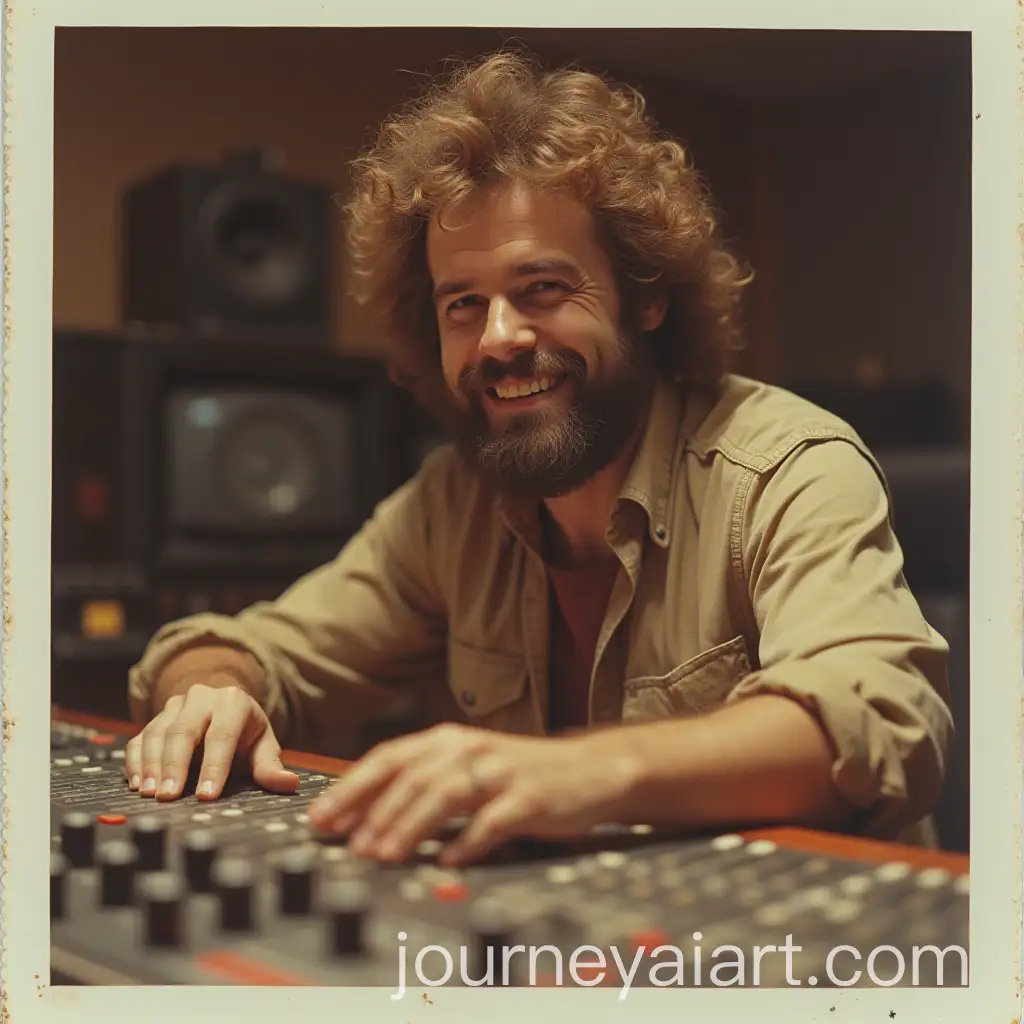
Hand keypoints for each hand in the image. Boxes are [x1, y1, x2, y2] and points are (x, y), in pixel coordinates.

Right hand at [123, 682, 298, 800]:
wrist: (223, 707)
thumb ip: (270, 766)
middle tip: (169, 797)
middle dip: (175, 766)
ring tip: (150, 794)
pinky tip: (137, 784)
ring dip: (151, 766)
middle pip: (183, 731)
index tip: (207, 794)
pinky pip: (139, 738)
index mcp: (233, 702)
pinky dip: (136, 762)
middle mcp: (201, 698)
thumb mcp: (262, 746)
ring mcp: (175, 706)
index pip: (221, 735)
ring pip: (157, 733)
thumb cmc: (245, 732)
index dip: (214, 766)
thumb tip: (289, 783)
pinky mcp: (155, 718)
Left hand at [306, 723, 636, 865]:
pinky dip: (468, 841)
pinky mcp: (531, 797)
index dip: (353, 788)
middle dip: (374, 811)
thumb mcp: (467, 767)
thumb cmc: (518, 773)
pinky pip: (494, 820)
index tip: (322, 818)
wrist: (589, 769)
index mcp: (448, 740)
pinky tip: (447, 861)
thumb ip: (421, 784)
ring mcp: (502, 771)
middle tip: (347, 843)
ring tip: (383, 855)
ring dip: (410, 825)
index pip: (389, 759)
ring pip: (446, 795)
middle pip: (412, 777)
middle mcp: (471, 749)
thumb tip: (362, 821)